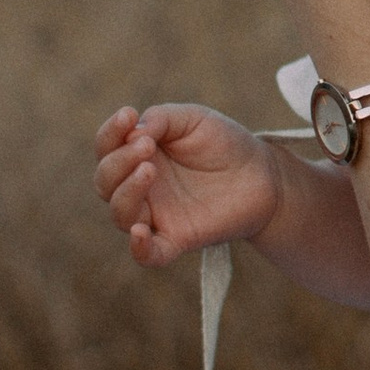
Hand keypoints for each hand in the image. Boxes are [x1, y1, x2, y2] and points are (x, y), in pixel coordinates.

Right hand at [94, 103, 280, 268]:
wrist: (264, 173)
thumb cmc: (224, 143)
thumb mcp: (194, 119)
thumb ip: (161, 119)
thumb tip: (133, 132)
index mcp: (138, 155)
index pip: (106, 147)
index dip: (110, 133)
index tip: (129, 115)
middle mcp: (141, 187)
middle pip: (105, 182)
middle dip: (119, 161)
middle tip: (147, 146)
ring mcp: (157, 215)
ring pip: (121, 214)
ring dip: (126, 192)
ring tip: (149, 170)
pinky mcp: (177, 239)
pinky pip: (148, 255)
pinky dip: (139, 248)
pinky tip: (140, 232)